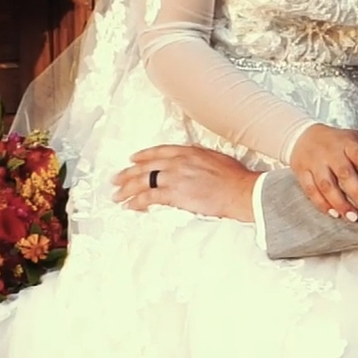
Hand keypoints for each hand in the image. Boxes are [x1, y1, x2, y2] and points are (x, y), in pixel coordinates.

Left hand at [113, 145, 258, 221]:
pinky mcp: (174, 194)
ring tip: (117, 196)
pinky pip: (149, 197)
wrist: (240, 191)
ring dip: (127, 189)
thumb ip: (200, 158)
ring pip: (143, 181)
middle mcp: (178, 162)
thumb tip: (195, 160)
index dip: (144, 155)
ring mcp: (174, 177)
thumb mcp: (217, 158)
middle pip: (146, 166)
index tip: (133, 159)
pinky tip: (130, 206)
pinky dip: (137, 202)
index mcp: (188, 151)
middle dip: (128, 173)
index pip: (159, 151)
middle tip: (116, 179)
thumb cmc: (235, 178)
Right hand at [286, 125, 357, 221]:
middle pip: (343, 173)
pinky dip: (322, 204)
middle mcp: (330, 153)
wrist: (301, 135)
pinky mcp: (302, 173)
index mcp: (346, 143)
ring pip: (326, 185)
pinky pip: (310, 190)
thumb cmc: (335, 140)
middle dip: (357, 192)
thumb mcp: (354, 135)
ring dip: (339, 202)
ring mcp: (315, 163)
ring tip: (352, 216)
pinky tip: (334, 213)